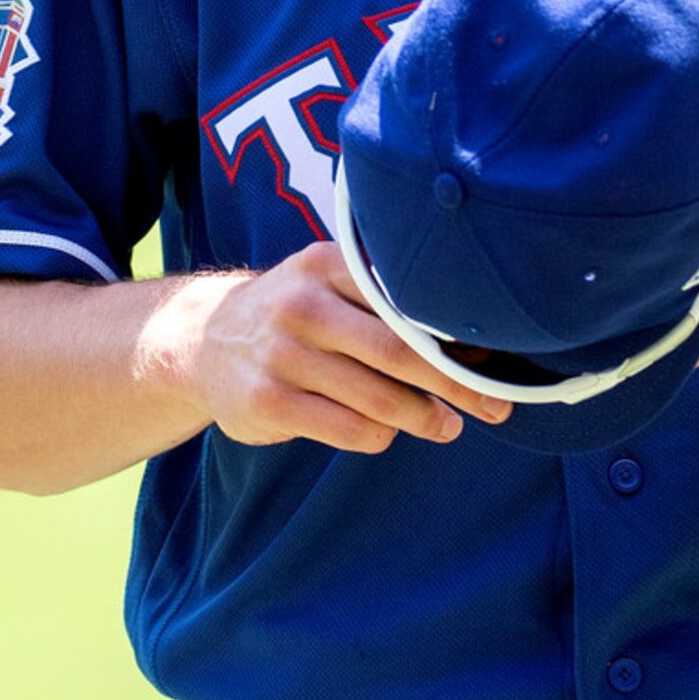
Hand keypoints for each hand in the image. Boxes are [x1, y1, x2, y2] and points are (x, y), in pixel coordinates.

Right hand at [171, 243, 513, 453]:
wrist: (203, 339)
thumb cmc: (295, 311)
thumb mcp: (328, 279)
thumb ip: (384, 298)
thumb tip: (472, 337)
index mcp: (328, 264)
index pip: (406, 299)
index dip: (456, 331)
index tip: (494, 354)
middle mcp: (305, 305)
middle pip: (400, 351)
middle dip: (457, 383)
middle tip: (495, 403)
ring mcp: (284, 355)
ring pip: (378, 399)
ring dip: (425, 418)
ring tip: (447, 425)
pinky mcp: (269, 402)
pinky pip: (348, 429)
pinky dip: (379, 436)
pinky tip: (387, 432)